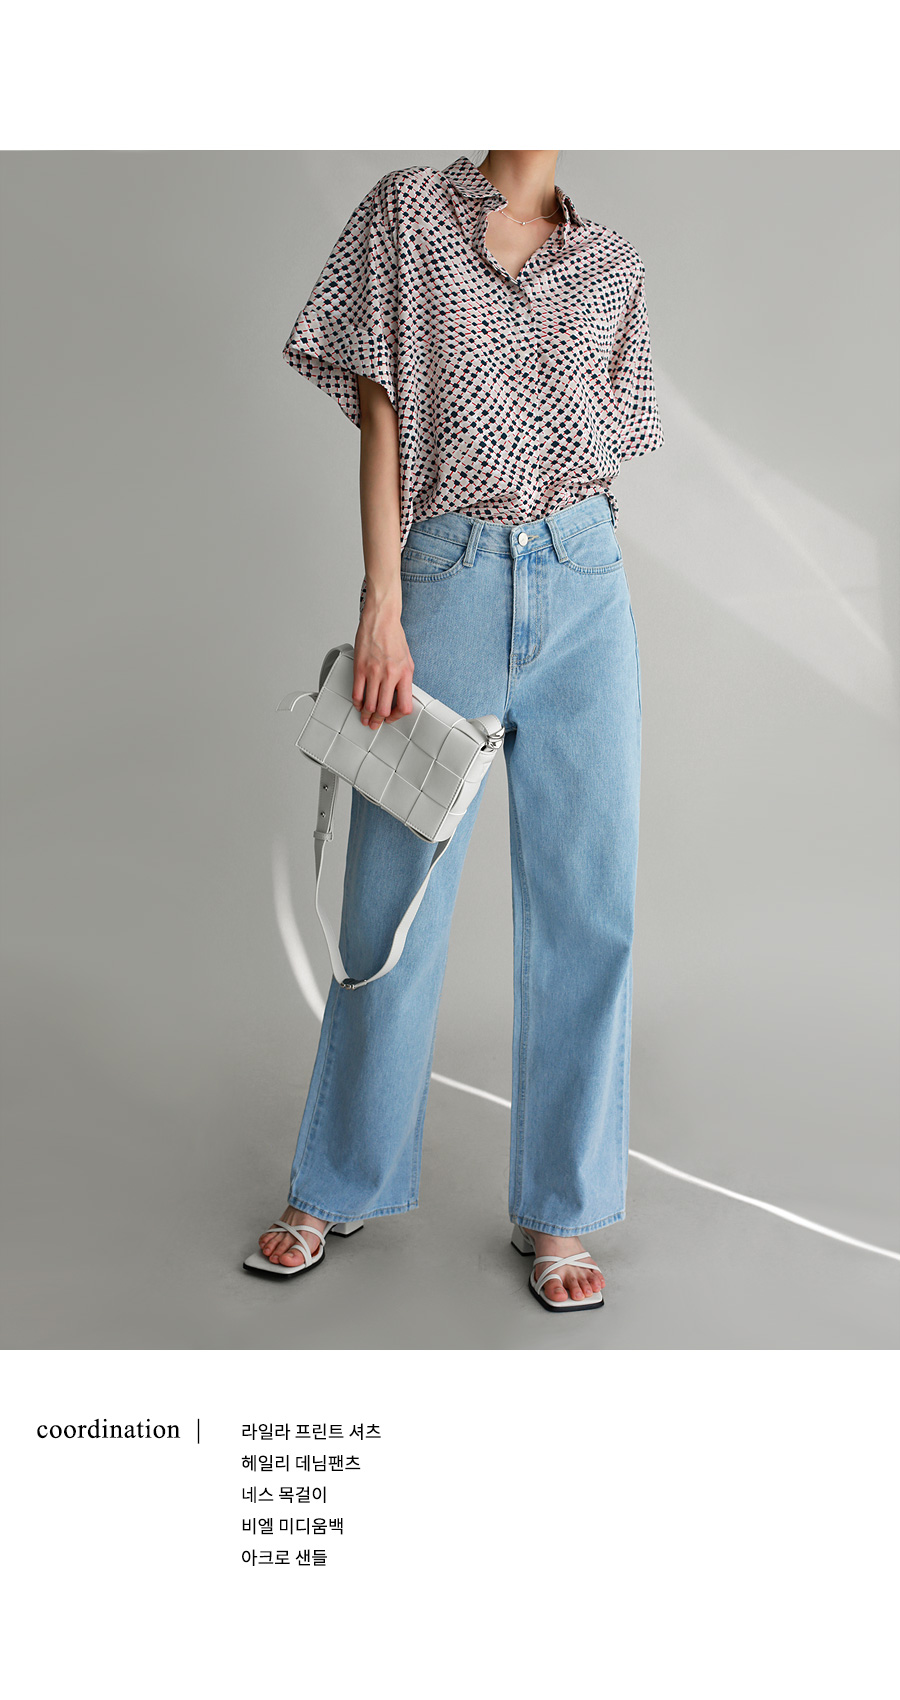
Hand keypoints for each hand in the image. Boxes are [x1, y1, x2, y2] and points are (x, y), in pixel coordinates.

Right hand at [352, 601, 414, 727]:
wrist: (381, 619)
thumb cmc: (394, 637)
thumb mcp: (407, 660)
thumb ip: (404, 680)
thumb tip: (399, 697)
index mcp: (405, 674)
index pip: (404, 706)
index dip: (397, 716)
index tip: (392, 717)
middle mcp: (390, 675)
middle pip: (384, 709)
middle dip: (378, 720)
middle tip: (375, 723)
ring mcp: (373, 672)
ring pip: (369, 704)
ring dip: (366, 714)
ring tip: (365, 717)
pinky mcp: (360, 667)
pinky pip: (357, 692)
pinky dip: (357, 702)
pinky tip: (358, 703)